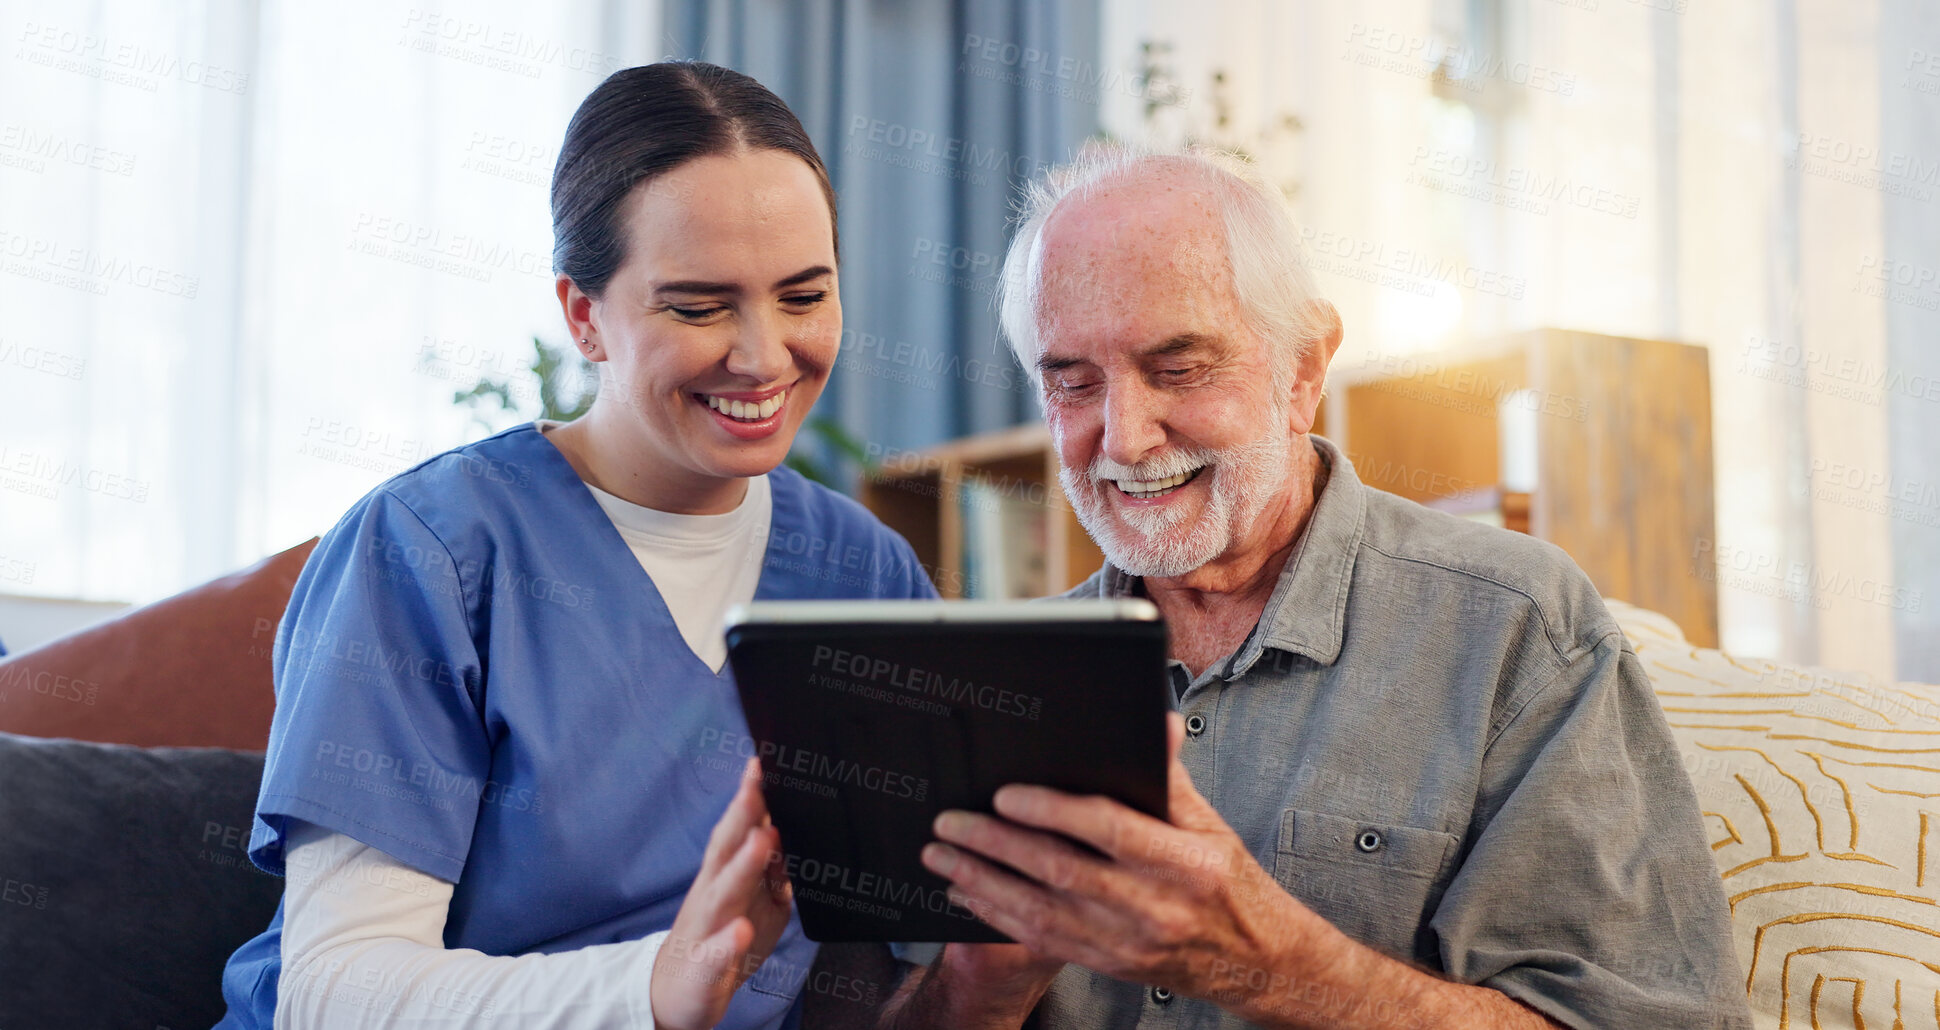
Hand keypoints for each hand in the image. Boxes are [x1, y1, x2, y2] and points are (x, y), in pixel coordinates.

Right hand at [651, 758, 793, 1029]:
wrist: (675, 993)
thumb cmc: (720, 937)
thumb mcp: (752, 899)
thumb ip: (771, 869)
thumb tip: (790, 834)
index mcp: (722, 876)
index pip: (736, 829)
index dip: (748, 797)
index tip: (761, 763)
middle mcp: (711, 894)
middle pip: (725, 849)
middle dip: (741, 817)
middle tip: (758, 785)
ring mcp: (706, 929)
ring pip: (723, 894)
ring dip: (742, 867)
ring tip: (763, 840)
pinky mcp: (705, 968)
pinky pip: (716, 955)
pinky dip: (728, 943)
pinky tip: (742, 932)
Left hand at [920, 712, 1320, 1001]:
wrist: (1254, 960)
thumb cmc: (1227, 883)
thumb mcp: (1208, 825)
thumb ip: (1168, 778)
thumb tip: (1153, 720)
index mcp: (1181, 861)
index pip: (1106, 828)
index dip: (1052, 810)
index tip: (1006, 794)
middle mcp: (1151, 905)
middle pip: (1059, 870)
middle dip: (995, 844)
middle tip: (951, 822)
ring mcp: (1127, 941)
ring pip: (1039, 912)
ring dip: (982, 883)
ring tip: (941, 858)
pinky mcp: (1109, 963)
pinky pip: (1042, 941)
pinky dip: (997, 917)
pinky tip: (967, 896)